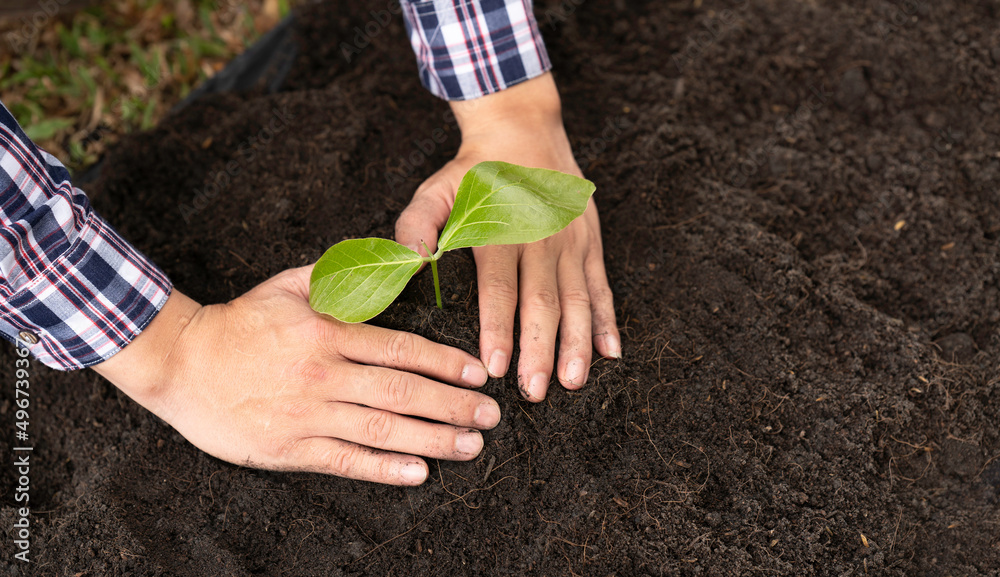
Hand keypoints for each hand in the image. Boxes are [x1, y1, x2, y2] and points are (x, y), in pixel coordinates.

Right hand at [93, 265, 499, 485]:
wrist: (181, 362)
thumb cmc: (240, 321)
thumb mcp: (290, 284)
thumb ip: (339, 278)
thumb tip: (389, 264)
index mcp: (329, 332)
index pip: (402, 349)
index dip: (446, 363)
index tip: (478, 373)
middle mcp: (325, 374)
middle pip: (403, 392)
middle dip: (454, 406)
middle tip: (490, 415)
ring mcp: (308, 414)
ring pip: (383, 430)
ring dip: (433, 440)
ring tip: (470, 447)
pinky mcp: (289, 447)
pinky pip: (346, 460)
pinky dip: (384, 470)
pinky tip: (418, 473)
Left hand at [395, 73, 620, 402]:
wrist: (523, 129)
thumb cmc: (474, 171)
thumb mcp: (436, 189)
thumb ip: (417, 225)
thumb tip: (409, 261)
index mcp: (502, 230)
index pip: (500, 288)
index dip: (498, 328)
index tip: (494, 366)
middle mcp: (542, 238)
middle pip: (542, 302)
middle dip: (539, 349)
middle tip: (534, 391)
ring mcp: (572, 241)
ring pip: (577, 299)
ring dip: (576, 342)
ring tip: (572, 381)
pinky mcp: (590, 243)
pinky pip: (601, 286)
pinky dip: (607, 320)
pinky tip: (610, 353)